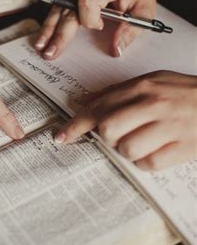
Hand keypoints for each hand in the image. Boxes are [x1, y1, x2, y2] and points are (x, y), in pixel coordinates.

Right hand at [35, 0, 155, 58]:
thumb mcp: (144, 9)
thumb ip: (130, 30)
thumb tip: (115, 50)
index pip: (88, 2)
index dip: (90, 20)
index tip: (100, 26)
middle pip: (68, 10)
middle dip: (58, 34)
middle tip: (50, 52)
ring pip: (58, 10)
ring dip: (48, 30)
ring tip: (40, 47)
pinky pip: (57, 8)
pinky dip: (50, 24)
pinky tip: (43, 38)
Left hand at [55, 71, 196, 170]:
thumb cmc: (186, 93)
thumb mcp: (153, 81)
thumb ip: (117, 91)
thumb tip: (85, 101)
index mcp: (142, 87)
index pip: (98, 108)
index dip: (75, 125)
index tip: (61, 137)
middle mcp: (153, 104)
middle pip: (108, 130)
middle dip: (107, 138)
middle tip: (119, 135)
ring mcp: (168, 126)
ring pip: (126, 149)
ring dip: (129, 150)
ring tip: (145, 141)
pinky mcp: (182, 148)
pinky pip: (149, 164)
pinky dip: (148, 161)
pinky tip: (158, 150)